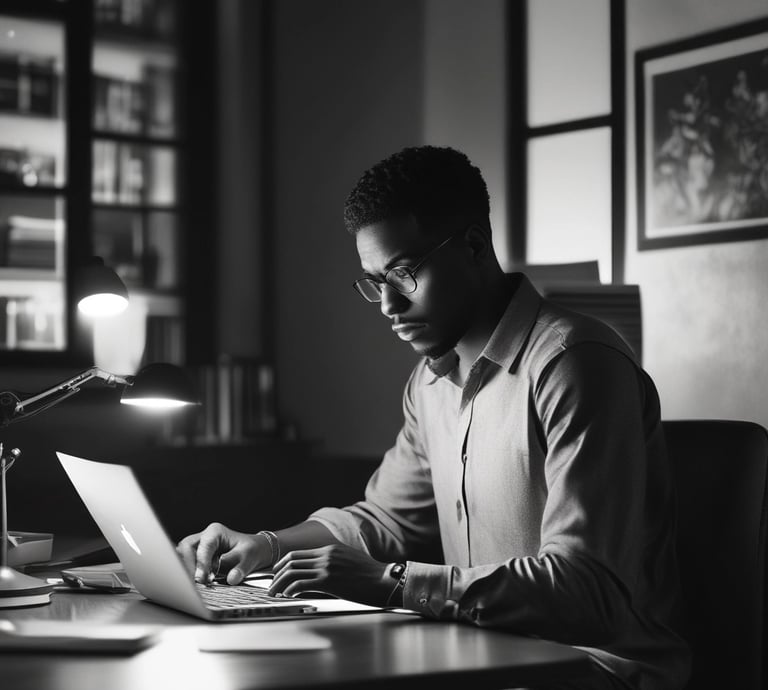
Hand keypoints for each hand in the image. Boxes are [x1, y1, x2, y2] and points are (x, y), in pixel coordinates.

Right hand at [176, 522, 271, 584]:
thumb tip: (231, 579)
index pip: (204, 546)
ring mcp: (198, 546)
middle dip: (188, 565)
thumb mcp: (250, 557)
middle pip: (186, 548)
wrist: (252, 550)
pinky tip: (195, 583)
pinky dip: (188, 572)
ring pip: (182, 555)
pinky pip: (185, 563)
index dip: (201, 563)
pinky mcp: (195, 556)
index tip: (201, 579)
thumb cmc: (250, 550)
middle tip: (194, 583)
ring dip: (186, 570)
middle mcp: (204, 536)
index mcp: (216, 532)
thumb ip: (240, 568)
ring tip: (194, 584)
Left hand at [268, 543, 393, 606]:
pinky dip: (291, 589)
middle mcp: (326, 555)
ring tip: (276, 593)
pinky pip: (301, 583)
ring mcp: (327, 567)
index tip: (277, 574)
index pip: (298, 554)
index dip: (283, 564)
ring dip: (280, 583)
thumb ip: (332, 561)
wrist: (384, 580)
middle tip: (272, 586)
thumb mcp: (348, 560)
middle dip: (277, 574)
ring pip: (293, 572)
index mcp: (330, 549)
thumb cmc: (370, 575)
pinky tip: (289, 595)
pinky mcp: (329, 580)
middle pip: (291, 561)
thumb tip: (318, 572)